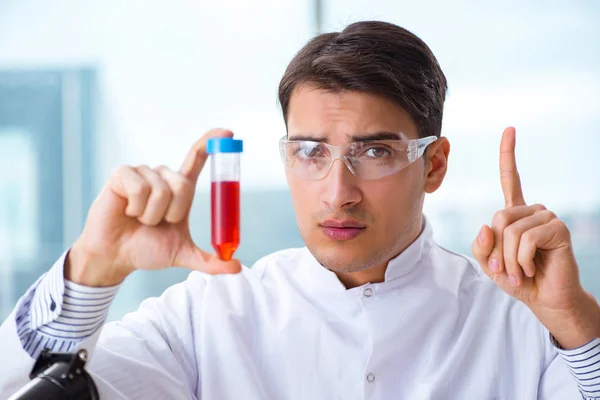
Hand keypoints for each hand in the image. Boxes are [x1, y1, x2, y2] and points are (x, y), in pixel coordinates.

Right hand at [66, 128, 241, 286]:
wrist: (116, 256)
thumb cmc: (147, 249)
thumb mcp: (182, 255)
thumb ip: (209, 260)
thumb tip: (237, 267)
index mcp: (179, 188)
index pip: (197, 157)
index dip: (211, 143)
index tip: (228, 132)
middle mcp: (163, 176)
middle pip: (183, 184)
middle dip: (172, 213)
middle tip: (157, 223)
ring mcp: (142, 173)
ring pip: (161, 190)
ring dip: (152, 215)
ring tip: (139, 219)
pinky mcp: (122, 174)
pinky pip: (140, 188)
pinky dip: (136, 208)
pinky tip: (126, 211)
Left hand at [472, 127, 599, 348]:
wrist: (545, 300)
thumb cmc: (518, 279)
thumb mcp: (490, 264)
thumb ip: (481, 246)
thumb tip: (485, 226)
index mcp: (515, 214)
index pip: (511, 179)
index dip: (508, 154)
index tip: (509, 129)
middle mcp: (532, 211)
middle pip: (498, 217)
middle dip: (496, 249)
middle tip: (504, 270)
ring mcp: (546, 218)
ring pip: (510, 230)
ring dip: (509, 259)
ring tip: (520, 273)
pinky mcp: (557, 229)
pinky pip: (526, 238)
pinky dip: (522, 259)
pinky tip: (532, 269)